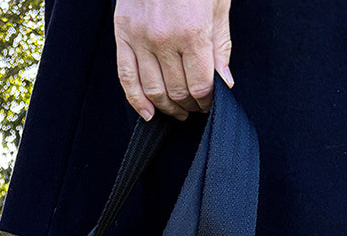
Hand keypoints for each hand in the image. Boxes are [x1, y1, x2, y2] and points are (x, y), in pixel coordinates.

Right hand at [114, 0, 232, 121]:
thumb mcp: (217, 4)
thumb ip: (220, 45)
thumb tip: (223, 83)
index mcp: (192, 31)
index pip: (200, 84)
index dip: (207, 101)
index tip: (210, 103)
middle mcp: (164, 39)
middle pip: (177, 91)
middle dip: (189, 105)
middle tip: (195, 108)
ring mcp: (140, 39)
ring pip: (153, 90)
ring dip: (166, 107)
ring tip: (177, 111)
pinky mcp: (123, 35)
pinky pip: (127, 78)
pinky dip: (137, 101)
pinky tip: (148, 114)